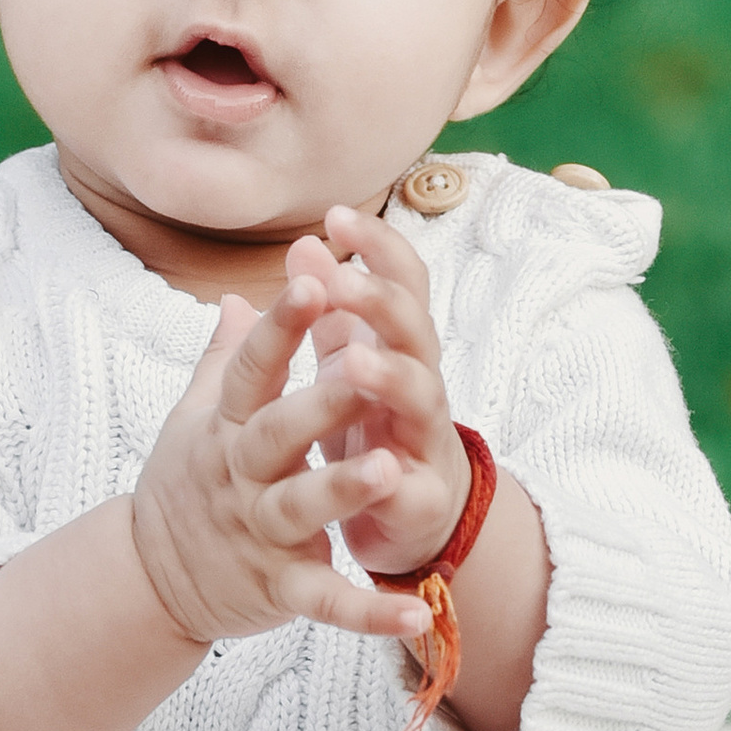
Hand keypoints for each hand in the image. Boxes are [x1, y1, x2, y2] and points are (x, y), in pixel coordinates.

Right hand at [129, 280, 445, 654]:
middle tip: (363, 366)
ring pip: (300, 508)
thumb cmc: (185, 487)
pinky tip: (415, 613)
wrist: (150, 581)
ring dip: (342, 490)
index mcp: (225, 428)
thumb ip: (222, 362)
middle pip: (277, 433)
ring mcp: (259, 533)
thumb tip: (237, 298)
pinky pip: (325, 602)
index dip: (279, 326)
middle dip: (319, 401)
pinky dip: (368, 612)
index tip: (311, 280)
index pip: (251, 369)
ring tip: (388, 468)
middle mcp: (240, 477)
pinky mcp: (278, 589)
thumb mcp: (192, 421)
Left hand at [286, 205, 474, 576]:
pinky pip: (412, 488)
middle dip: (381, 303)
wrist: (412, 515)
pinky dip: (399, 482)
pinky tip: (382, 474)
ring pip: (421, 399)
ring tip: (353, 361)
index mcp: (397, 347)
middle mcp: (420, 383)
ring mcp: (424, 439)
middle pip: (413, 330)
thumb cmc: (373, 426)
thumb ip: (330, 311)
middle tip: (339, 283)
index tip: (336, 215)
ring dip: (391, 378)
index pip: (400, 284)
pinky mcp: (421, 499)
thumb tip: (306, 243)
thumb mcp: (348, 364)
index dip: (377, 248)